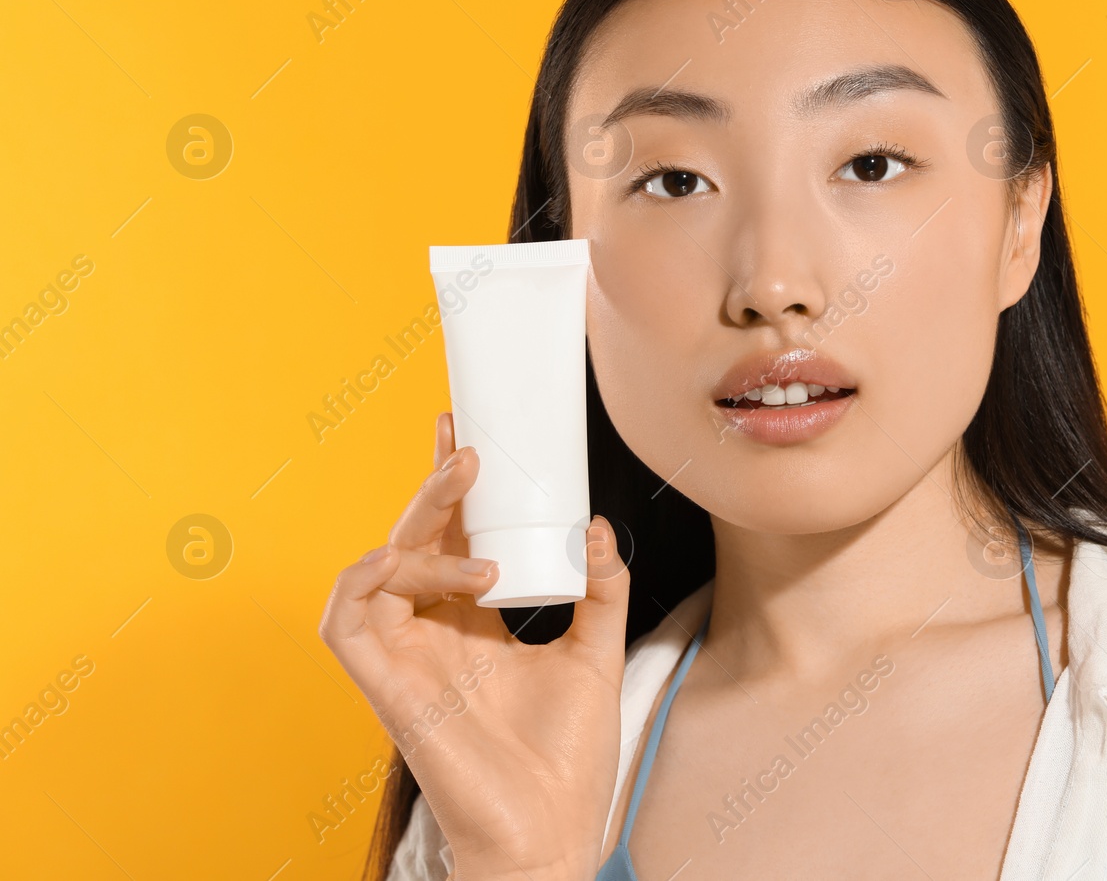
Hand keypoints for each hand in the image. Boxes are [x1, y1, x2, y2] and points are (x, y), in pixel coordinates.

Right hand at [320, 411, 627, 880]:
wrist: (550, 831)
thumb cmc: (566, 760)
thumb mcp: (597, 654)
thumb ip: (602, 590)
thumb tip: (597, 524)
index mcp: (472, 625)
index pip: (452, 539)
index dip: (450, 487)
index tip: (466, 434)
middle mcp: (431, 634)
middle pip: (414, 541)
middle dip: (434, 489)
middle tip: (469, 451)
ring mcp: (404, 658)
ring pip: (378, 567)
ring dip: (421, 538)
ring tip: (481, 554)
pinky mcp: (383, 686)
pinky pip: (345, 617)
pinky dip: (372, 577)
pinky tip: (423, 570)